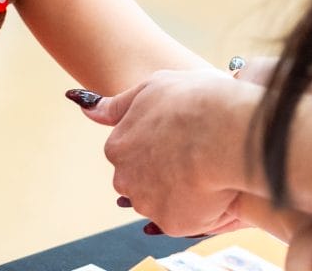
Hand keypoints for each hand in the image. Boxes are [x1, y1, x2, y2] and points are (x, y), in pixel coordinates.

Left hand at [75, 69, 257, 235]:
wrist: (228, 130)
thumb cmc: (194, 101)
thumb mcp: (151, 88)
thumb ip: (117, 105)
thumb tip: (83, 106)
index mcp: (117, 145)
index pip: (130, 153)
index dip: (158, 145)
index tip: (180, 137)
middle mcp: (125, 177)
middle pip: (141, 182)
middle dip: (163, 173)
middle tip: (194, 157)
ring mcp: (147, 203)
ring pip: (161, 202)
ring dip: (180, 192)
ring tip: (207, 171)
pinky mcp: (172, 223)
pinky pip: (185, 220)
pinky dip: (199, 209)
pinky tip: (215, 189)